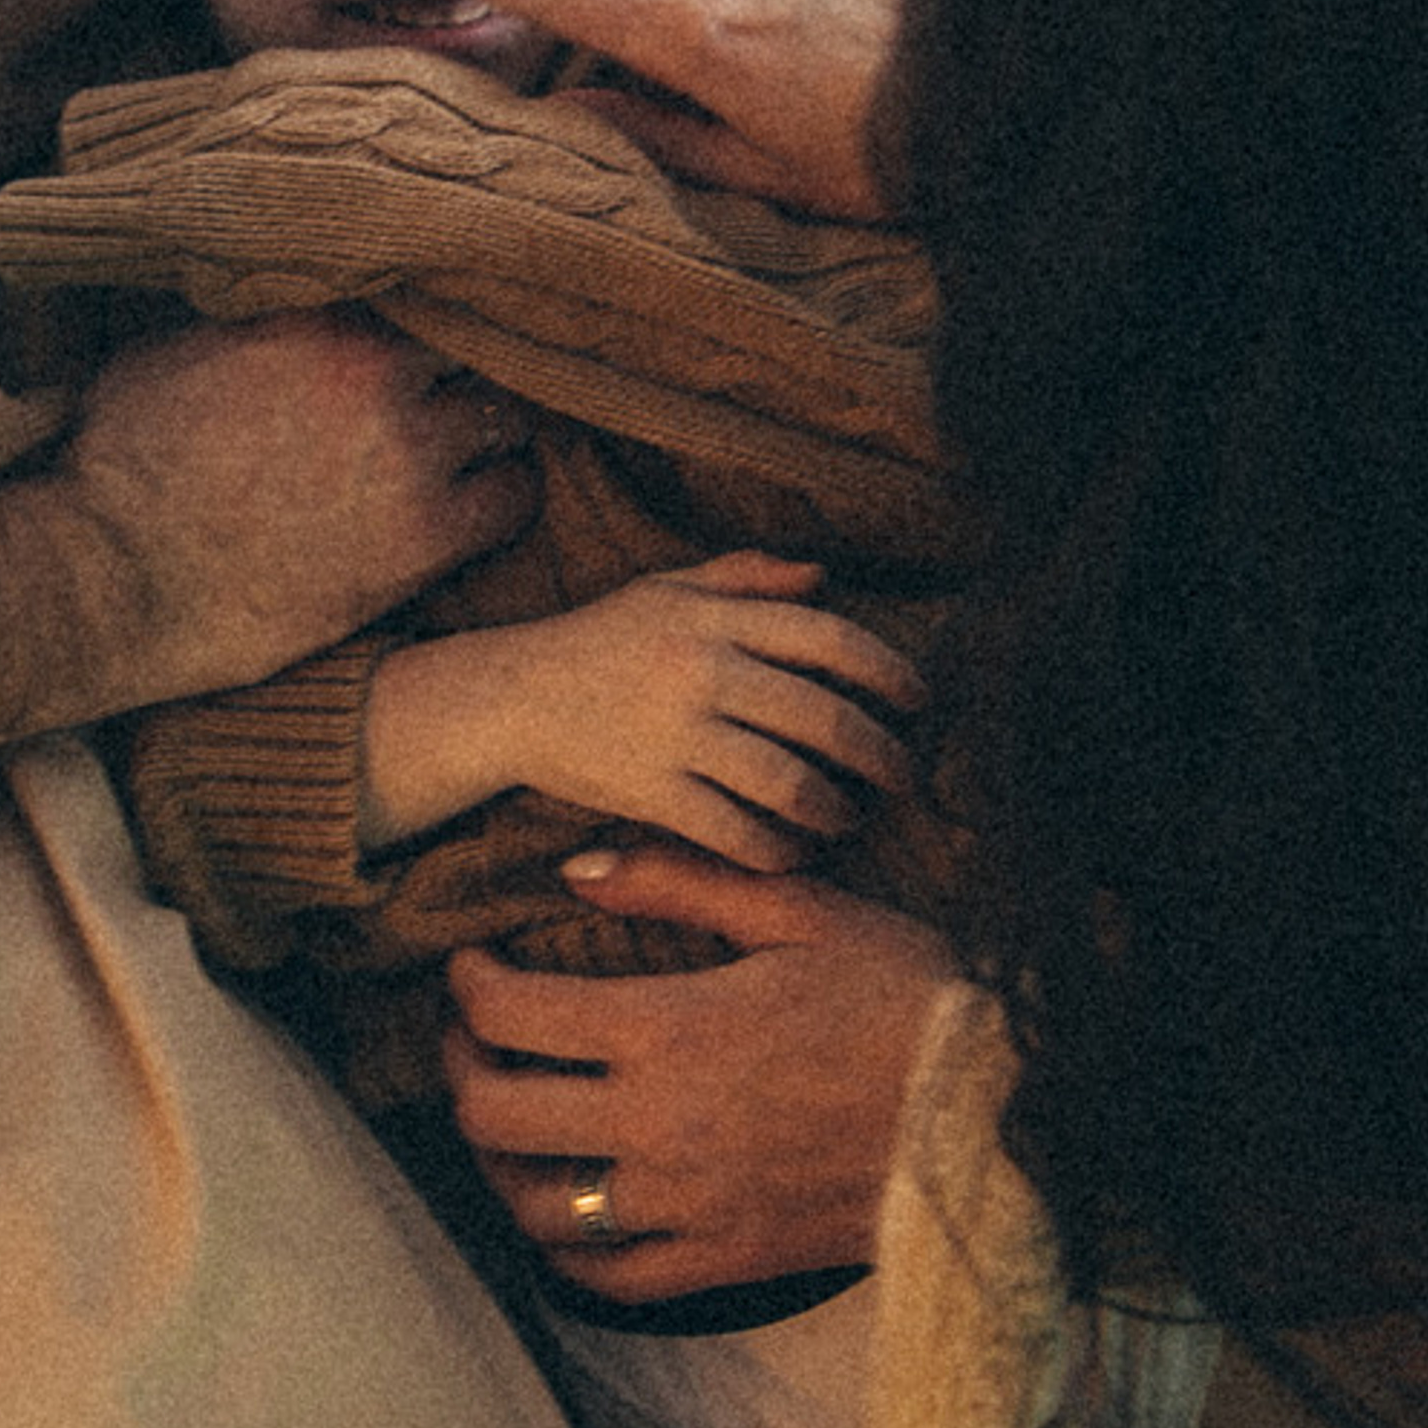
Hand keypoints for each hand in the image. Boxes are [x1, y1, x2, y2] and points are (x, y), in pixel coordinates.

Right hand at [58, 315, 532, 697]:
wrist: (112, 576)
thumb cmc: (118, 463)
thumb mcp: (172, 346)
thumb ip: (255, 316)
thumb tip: (284, 293)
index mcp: (316, 313)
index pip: (422, 281)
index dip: (427, 309)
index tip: (424, 331)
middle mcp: (376, 370)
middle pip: (476, 342)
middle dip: (465, 364)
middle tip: (456, 390)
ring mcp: (409, 453)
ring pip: (507, 416)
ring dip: (492, 429)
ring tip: (476, 447)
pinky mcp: (424, 538)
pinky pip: (515, 499)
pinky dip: (509, 493)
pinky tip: (490, 500)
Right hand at [360, 554, 921, 858]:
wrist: (509, 696)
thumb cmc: (596, 641)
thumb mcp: (666, 589)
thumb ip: (745, 577)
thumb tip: (823, 576)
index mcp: (714, 616)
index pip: (828, 638)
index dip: (888, 671)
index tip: (918, 700)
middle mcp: (702, 669)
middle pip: (824, 718)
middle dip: (881, 755)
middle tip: (905, 777)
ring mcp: (677, 733)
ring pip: (789, 783)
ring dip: (836, 809)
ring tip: (850, 818)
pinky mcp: (651, 791)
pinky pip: (737, 831)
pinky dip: (778, 848)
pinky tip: (795, 851)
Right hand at [395, 0, 927, 215]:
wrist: (995, 83)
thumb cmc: (874, 155)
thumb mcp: (760, 176)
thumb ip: (659, 137)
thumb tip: (579, 114)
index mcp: (692, 36)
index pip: (564, 0)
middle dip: (680, 31)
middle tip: (756, 94)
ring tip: (820, 53)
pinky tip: (851, 11)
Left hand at [442, 855, 954, 1296]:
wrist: (1000, 1114)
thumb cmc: (906, 996)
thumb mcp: (800, 909)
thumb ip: (679, 880)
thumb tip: (578, 868)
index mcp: (668, 1030)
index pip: (511, 1015)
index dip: (468, 986)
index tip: (472, 966)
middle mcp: (659, 1127)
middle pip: (496, 1114)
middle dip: (460, 1067)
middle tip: (470, 1036)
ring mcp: (688, 1207)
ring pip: (534, 1204)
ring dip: (498, 1161)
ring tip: (507, 1118)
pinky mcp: (725, 1264)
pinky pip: (607, 1278)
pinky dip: (563, 1247)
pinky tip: (563, 1208)